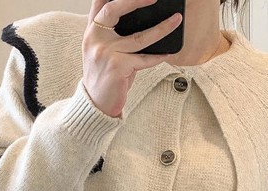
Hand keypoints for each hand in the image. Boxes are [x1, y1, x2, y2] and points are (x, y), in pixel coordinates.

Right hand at [84, 0, 182, 116]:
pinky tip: (168, 53)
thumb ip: (114, 35)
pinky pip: (144, 59)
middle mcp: (95, 39)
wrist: (96, 104)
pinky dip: (158, 57)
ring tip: (175, 20)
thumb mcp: (103, 52)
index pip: (100, 4)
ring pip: (139, 37)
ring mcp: (106, 53)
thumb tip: (143, 21)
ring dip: (161, 28)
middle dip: (136, 0)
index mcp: (92, 32)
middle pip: (115, 9)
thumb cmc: (104, 78)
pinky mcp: (118, 67)